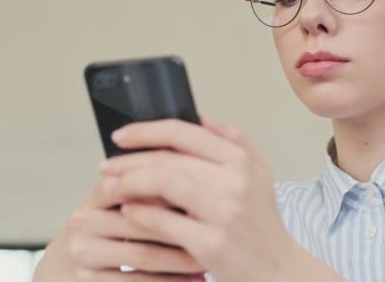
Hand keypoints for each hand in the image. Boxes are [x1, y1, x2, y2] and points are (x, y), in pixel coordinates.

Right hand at [33, 177, 205, 280]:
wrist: (69, 271)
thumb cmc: (115, 233)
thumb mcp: (129, 206)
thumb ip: (157, 188)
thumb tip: (203, 172)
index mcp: (101, 193)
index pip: (135, 183)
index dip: (172, 189)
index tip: (206, 194)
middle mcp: (85, 220)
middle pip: (142, 218)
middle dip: (183, 224)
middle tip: (217, 228)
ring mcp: (84, 252)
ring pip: (142, 253)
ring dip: (181, 258)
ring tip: (210, 258)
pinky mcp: (88, 279)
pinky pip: (134, 281)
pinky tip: (194, 280)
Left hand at [100, 117, 297, 281]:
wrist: (278, 270)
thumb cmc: (262, 224)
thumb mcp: (260, 172)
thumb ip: (234, 140)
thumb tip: (200, 117)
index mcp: (241, 160)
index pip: (184, 132)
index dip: (146, 130)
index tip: (122, 136)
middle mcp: (234, 181)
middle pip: (168, 158)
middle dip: (128, 160)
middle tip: (106, 166)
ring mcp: (223, 212)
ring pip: (163, 183)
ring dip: (129, 183)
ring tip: (110, 187)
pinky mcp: (211, 243)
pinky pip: (164, 222)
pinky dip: (140, 215)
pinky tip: (128, 212)